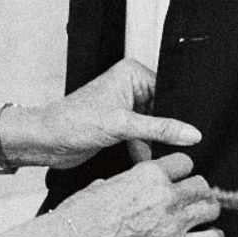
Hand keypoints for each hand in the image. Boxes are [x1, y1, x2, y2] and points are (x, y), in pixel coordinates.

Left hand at [5, 59, 200, 168]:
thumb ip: (160, 129)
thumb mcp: (122, 125)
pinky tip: (149, 163)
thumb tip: (191, 133)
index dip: (177, 112)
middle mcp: (129, 87)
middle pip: (163, 111)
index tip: (191, 132)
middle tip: (179, 148)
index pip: (168, 91)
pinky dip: (145, 150)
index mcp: (131, 74)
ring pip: (154, 127)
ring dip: (155, 144)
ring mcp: (125, 108)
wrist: (45, 142)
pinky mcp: (120, 127)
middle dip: (166, 131)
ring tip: (162, 158)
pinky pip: (143, 138)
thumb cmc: (72, 122)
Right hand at [52, 153, 221, 236]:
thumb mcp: (103, 185)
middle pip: (202, 184)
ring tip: (200, 216)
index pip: (184, 162)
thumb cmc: (80, 215)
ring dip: (206, 211)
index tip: (177, 179)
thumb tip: (126, 185)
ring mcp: (173, 222)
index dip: (180, 171)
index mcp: (148, 174)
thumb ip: (126, 182)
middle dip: (196, 191)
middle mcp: (166, 194)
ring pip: (211, 207)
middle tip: (189, 200)